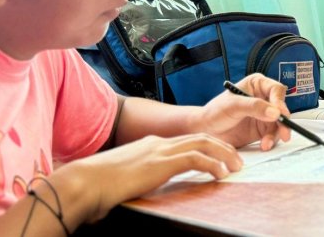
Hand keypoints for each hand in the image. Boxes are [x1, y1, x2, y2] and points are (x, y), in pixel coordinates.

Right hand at [68, 133, 243, 222]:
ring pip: (202, 143)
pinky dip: (212, 164)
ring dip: (223, 154)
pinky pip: (196, 158)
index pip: (186, 139)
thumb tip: (143, 187)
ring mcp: (160, 150)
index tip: (221, 156)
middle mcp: (158, 143)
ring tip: (236, 166)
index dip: (207, 146)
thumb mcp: (126, 177)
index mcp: (151, 144)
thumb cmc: (98, 185)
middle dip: (222, 146)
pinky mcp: (161, 162)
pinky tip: (220, 174)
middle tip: (237, 160)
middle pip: (199, 136)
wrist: (85, 182)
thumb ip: (141, 177)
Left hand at [197, 73, 292, 149]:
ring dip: (276, 134)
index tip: (279, 114)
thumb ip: (254, 107)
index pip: (276, 90)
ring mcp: (264, 115)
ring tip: (266, 143)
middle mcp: (263, 98)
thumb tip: (274, 112)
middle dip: (283, 121)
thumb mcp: (233, 106)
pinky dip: (271, 140)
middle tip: (283, 132)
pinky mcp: (262, 129)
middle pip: (281, 108)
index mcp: (257, 85)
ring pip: (279, 123)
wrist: (205, 131)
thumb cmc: (215, 112)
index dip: (280, 102)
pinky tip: (264, 145)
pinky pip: (273, 134)